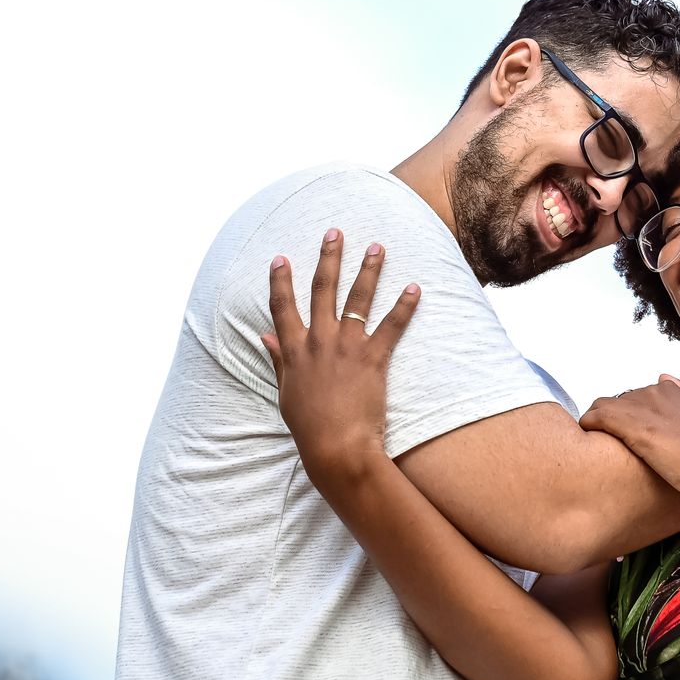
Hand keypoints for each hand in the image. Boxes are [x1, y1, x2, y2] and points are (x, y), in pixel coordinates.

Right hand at [262, 231, 421, 479]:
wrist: (336, 447)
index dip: (281, 280)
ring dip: (369, 270)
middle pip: (322, 289)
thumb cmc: (310, 426)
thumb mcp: (286, 392)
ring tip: (378, 247)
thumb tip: (265, 336)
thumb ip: (278, 360)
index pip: (283, 307)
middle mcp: (318, 341)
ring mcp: (346, 346)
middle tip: (335, 232)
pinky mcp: (373, 357)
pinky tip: (415, 286)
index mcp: (294, 350)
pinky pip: (392, 325)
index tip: (281, 257)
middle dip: (329, 257)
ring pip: (357, 298)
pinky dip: (405, 305)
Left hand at [579, 376, 679, 508]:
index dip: (627, 417)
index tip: (625, 436)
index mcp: (670, 389)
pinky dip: (588, 425)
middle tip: (609, 445)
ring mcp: (644, 408)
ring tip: (594, 444)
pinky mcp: (634, 427)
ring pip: (602, 407)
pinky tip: (588, 439)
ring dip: (596, 423)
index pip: (633, 397)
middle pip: (616, 402)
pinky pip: (596, 417)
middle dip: (611, 421)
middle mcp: (655, 392)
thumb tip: (663, 378)